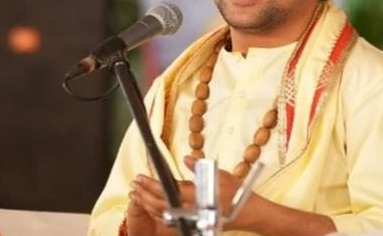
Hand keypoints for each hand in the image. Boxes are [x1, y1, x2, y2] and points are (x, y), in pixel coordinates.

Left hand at [128, 156, 260, 233]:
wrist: (248, 213)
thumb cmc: (237, 192)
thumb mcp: (221, 175)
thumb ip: (201, 167)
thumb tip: (186, 158)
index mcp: (197, 196)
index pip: (168, 190)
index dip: (152, 185)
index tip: (141, 177)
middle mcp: (191, 210)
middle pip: (161, 205)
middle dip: (145, 195)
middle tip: (134, 185)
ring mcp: (191, 219)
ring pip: (163, 215)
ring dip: (147, 204)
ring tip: (137, 195)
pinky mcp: (192, 223)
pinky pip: (170, 220)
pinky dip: (158, 213)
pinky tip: (151, 206)